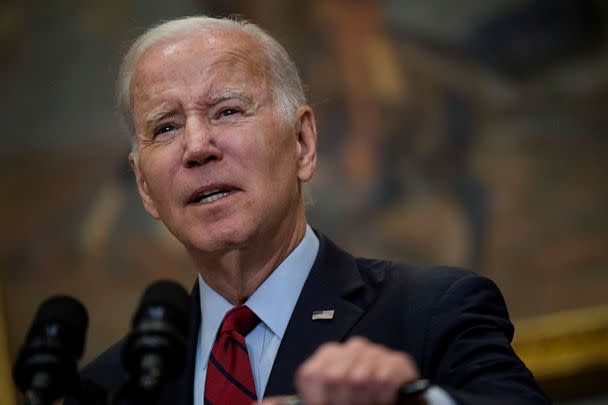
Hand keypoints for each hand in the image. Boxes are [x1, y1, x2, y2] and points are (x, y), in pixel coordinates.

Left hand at [264, 337, 422, 404]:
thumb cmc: (351, 403)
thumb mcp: (319, 402)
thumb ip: (291, 404)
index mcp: (326, 358)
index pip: (312, 375)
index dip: (320, 400)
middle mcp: (349, 348)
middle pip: (335, 378)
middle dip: (343, 402)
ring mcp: (374, 353)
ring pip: (361, 379)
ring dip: (364, 401)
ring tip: (367, 404)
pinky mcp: (397, 361)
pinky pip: (385, 381)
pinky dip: (382, 398)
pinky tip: (384, 401)